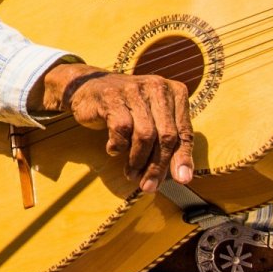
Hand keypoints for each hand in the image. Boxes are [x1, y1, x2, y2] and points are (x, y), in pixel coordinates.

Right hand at [39, 62, 194, 195]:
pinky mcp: (111, 97)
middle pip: (166, 136)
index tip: (182, 179)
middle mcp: (157, 88)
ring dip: (138, 161)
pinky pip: (121, 130)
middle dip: (158, 166)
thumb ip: (168, 142)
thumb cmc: (127, 108)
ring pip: (145, 135)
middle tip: (149, 185)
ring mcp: (134, 91)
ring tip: (131, 173)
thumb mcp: (153, 119)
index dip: (183, 157)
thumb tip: (182, 176)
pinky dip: (118, 146)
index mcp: (175, 92)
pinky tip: (114, 149)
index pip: (184, 131)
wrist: (88, 86)